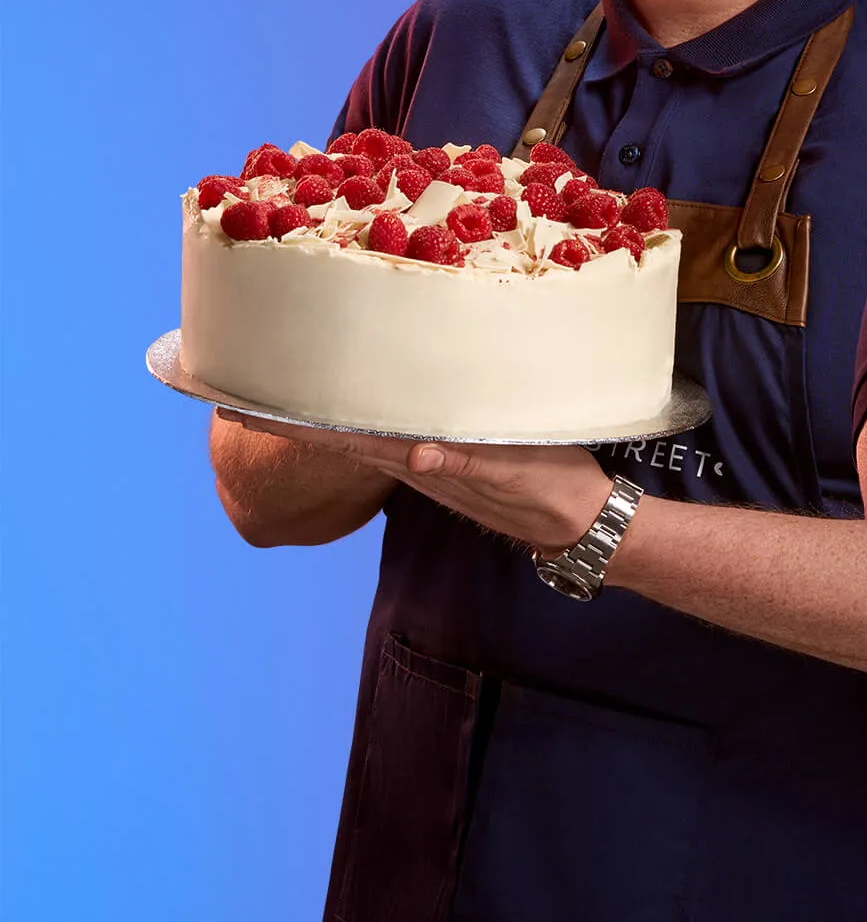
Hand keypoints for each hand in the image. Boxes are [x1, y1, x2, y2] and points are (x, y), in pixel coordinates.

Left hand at [214, 413, 612, 551]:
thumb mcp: (513, 473)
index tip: (243, 409)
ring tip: (275, 403)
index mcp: (423, 462)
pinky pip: (392, 441)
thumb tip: (416, 453)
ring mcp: (428, 466)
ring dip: (317, 424)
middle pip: (339, 439)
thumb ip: (463, 463)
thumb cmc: (553, 488)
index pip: (345, 438)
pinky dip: (361, 429)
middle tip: (232, 399)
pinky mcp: (448, 462)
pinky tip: (348, 417)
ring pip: (360, 440)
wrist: (579, 522)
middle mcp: (415, 464)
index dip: (295, 424)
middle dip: (288, 421)